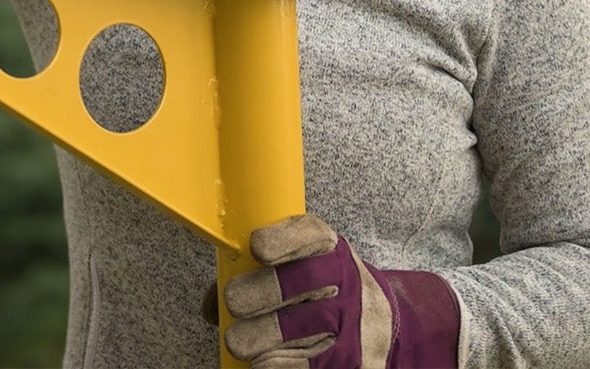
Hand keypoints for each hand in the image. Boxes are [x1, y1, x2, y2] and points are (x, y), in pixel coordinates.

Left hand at [218, 215, 459, 367]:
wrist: (379, 324)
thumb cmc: (317, 292)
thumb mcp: (295, 269)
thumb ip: (250, 276)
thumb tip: (210, 307)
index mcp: (328, 249)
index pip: (311, 234)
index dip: (284, 240)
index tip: (257, 248)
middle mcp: (347, 281)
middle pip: (303, 283)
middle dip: (260, 293)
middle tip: (234, 303)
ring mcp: (356, 322)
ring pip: (306, 329)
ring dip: (265, 339)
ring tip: (240, 344)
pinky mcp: (360, 361)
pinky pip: (318, 366)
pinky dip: (286, 367)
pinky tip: (264, 365)